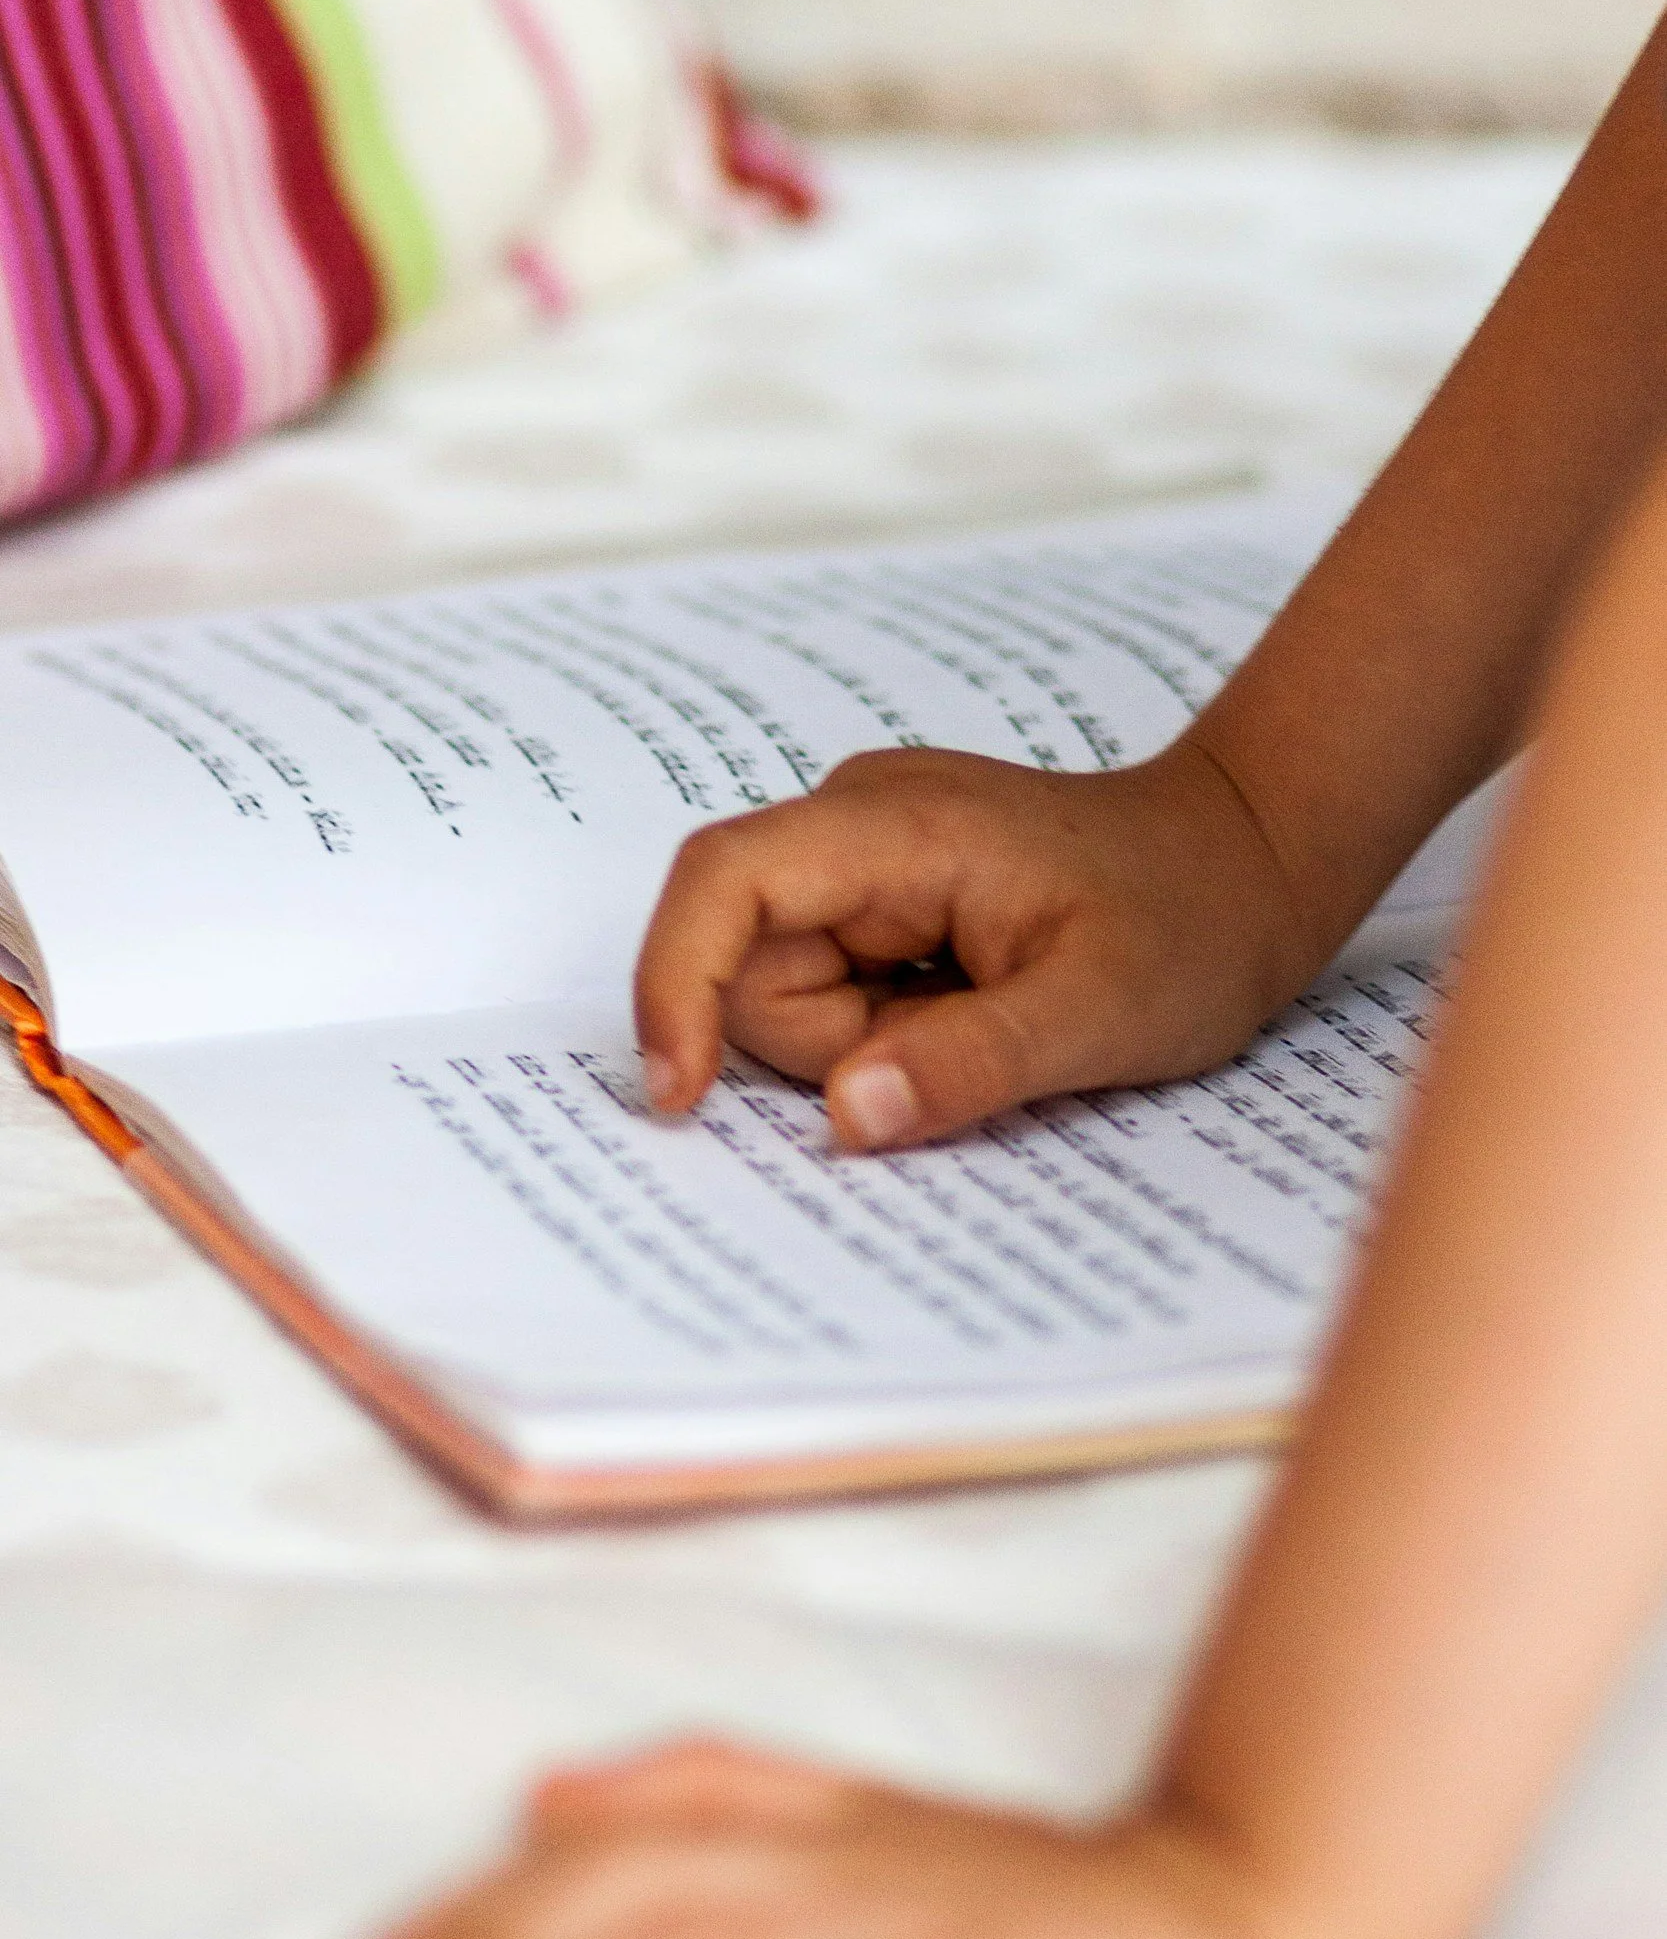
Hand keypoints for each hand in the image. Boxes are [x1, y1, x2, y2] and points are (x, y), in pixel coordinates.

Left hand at [319, 1737, 1339, 1938]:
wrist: (1233, 1906)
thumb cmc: (1030, 1894)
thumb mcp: (860, 1822)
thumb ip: (710, 1790)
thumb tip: (547, 1795)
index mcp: (794, 1817)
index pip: (598, 1846)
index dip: (473, 1907)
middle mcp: (825, 1856)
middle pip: (619, 1895)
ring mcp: (900, 1921)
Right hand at [634, 735, 1319, 1150]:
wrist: (1249, 859)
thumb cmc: (1193, 920)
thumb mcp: (1103, 1014)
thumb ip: (971, 1063)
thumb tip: (844, 1117)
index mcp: (897, 825)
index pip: (724, 881)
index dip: (677, 986)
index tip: (681, 1098)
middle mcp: (857, 821)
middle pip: (751, 963)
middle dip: (836, 1044)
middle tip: (968, 1043)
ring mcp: (865, 856)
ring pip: (787, 989)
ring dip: (869, 1042)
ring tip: (988, 1020)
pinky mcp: (879, 892)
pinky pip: (831, 986)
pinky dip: (887, 1027)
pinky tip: (975, 1008)